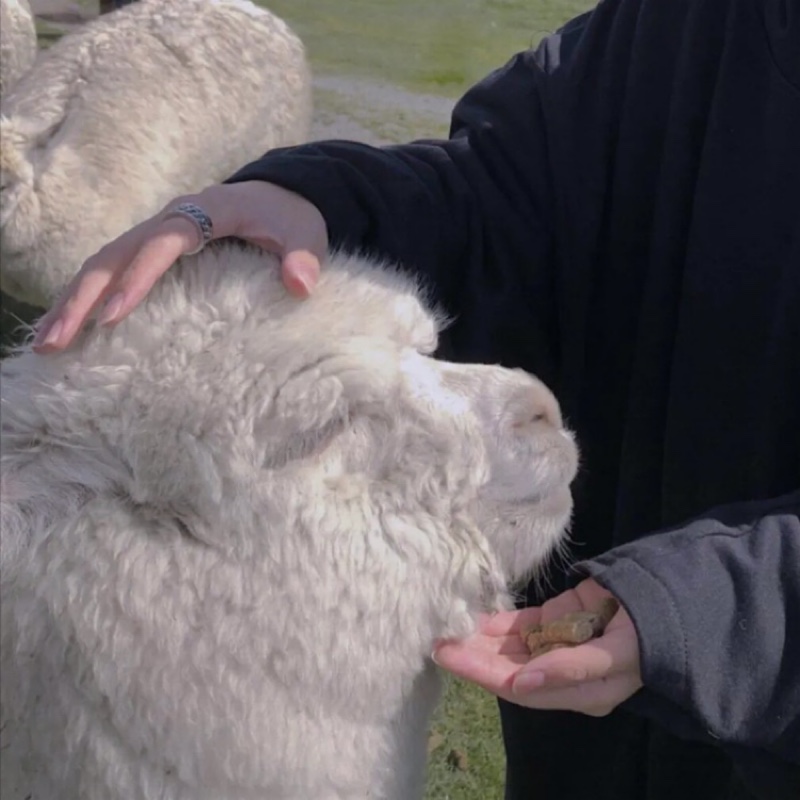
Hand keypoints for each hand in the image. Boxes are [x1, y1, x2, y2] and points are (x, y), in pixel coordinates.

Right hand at [32, 181, 327, 352]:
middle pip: (115, 253)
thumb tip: (300, 285)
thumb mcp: (306, 233)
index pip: (164, 242)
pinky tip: (68, 330)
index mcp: (205, 211)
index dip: (139, 277)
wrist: (279, 196)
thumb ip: (304, 257)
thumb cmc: (290, 218)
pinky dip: (87, 298)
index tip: (116, 316)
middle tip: (57, 341)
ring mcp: (157, 233)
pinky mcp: (152, 249)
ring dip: (74, 301)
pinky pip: (112, 271)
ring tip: (47, 344)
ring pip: (103, 263)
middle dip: (83, 297)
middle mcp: (171, 218)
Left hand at [432, 578, 642, 716]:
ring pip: (509, 645)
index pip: (518, 687)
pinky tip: (473, 617)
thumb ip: (571, 670)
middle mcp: (559, 671)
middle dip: (473, 657)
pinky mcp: (556, 618)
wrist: (665, 596)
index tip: (450, 658)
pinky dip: (496, 621)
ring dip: (479, 639)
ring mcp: (556, 643)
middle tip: (437, 643)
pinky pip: (519, 623)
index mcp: (576, 691)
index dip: (482, 674)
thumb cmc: (647, 634)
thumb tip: (522, 684)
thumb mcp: (615, 658)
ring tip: (446, 628)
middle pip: (507, 667)